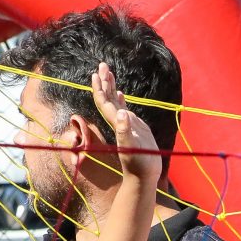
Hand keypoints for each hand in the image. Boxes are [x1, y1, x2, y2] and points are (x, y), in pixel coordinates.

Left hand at [90, 62, 163, 189]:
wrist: (143, 175)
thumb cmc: (139, 164)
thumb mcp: (133, 148)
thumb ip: (125, 131)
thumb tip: (121, 113)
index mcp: (116, 123)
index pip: (104, 102)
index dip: (99, 89)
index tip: (96, 74)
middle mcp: (118, 121)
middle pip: (107, 98)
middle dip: (104, 82)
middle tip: (102, 65)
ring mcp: (125, 123)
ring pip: (115, 102)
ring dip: (111, 87)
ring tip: (108, 73)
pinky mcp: (134, 127)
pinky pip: (124, 109)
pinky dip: (121, 100)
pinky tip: (121, 93)